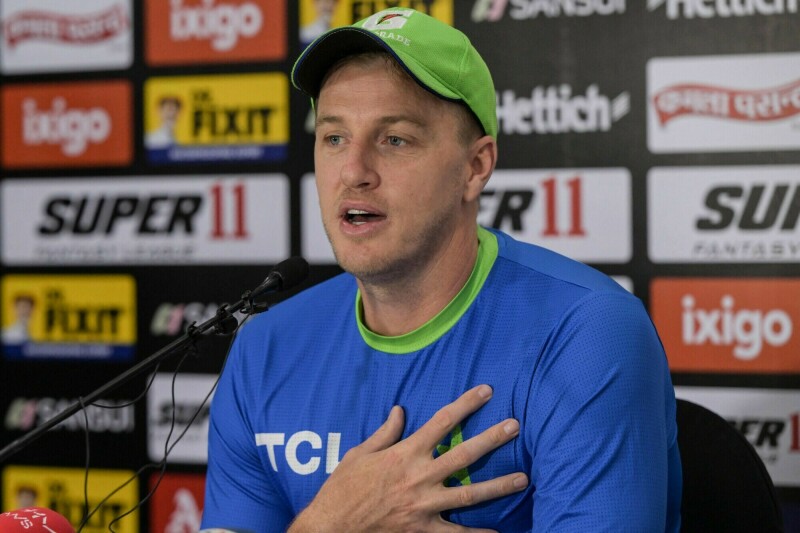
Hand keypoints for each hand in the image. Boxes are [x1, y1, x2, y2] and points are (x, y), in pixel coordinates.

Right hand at [288, 385, 527, 532]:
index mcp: (405, 453)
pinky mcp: (422, 530)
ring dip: (498, 485)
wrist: (330, 526)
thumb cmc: (342, 488)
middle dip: (492, 438)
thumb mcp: (359, 453)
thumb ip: (385, 432)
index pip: (442, 421)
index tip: (486, 391)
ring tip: (522, 479)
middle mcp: (419, 476)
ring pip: (469, 493)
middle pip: (464, 453)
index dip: (466, 404)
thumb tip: (400, 410)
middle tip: (515, 426)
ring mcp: (424, 505)